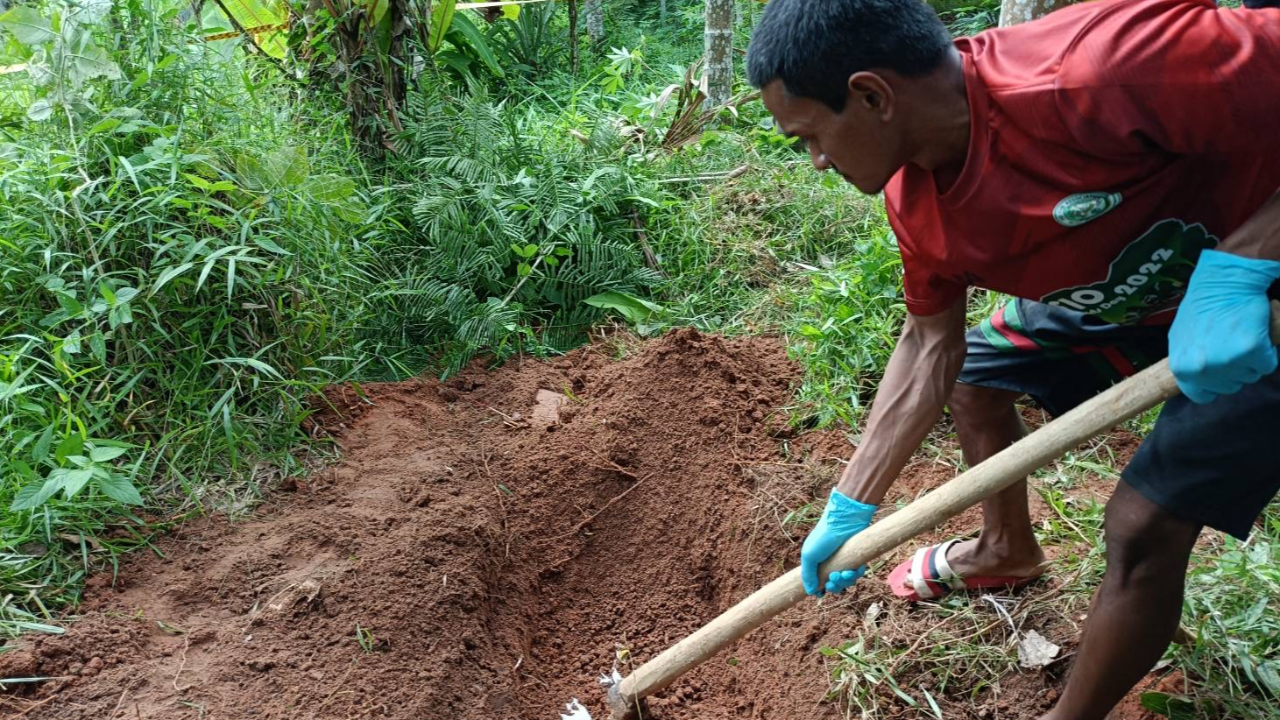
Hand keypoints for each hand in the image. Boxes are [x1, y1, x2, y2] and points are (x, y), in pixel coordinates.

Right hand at [800, 489, 876, 595]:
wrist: (842, 521)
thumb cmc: (823, 537)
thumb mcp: (809, 556)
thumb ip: (807, 575)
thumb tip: (810, 592)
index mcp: (818, 564)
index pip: (820, 583)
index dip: (822, 590)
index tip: (822, 594)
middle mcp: (832, 564)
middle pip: (835, 586)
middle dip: (835, 587)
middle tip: (834, 579)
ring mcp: (845, 562)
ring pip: (847, 582)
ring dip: (845, 581)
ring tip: (844, 573)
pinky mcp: (858, 559)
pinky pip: (859, 574)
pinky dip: (856, 574)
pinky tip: (853, 569)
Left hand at [1170, 250, 1279, 403]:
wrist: (1224, 282)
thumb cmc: (1202, 306)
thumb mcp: (1181, 338)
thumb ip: (1187, 361)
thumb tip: (1196, 376)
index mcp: (1182, 368)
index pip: (1200, 396)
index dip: (1213, 386)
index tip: (1219, 373)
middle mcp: (1202, 369)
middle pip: (1229, 386)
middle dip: (1234, 370)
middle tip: (1232, 346)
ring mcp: (1227, 361)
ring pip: (1250, 376)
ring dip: (1250, 361)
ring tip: (1241, 337)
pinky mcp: (1251, 351)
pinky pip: (1267, 364)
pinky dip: (1267, 352)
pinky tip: (1256, 335)